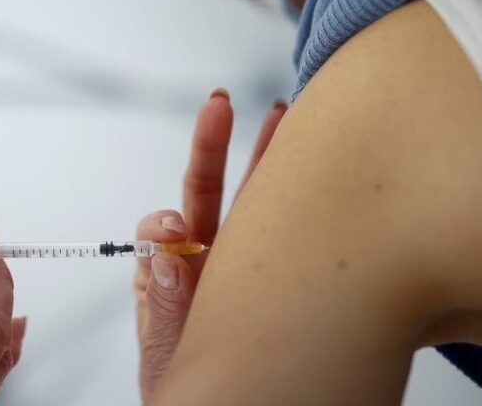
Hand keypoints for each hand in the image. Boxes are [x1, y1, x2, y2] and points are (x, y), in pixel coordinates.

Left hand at [135, 91, 285, 401]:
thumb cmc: (199, 394)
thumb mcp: (169, 361)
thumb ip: (163, 313)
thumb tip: (165, 257)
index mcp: (170, 281)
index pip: (160, 231)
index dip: (164, 220)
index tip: (176, 226)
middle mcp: (207, 264)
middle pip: (207, 194)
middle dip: (212, 147)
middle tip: (219, 104)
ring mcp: (247, 266)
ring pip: (256, 202)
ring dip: (266, 157)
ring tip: (282, 116)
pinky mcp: (285, 276)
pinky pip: (293, 231)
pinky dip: (305, 196)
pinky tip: (321, 167)